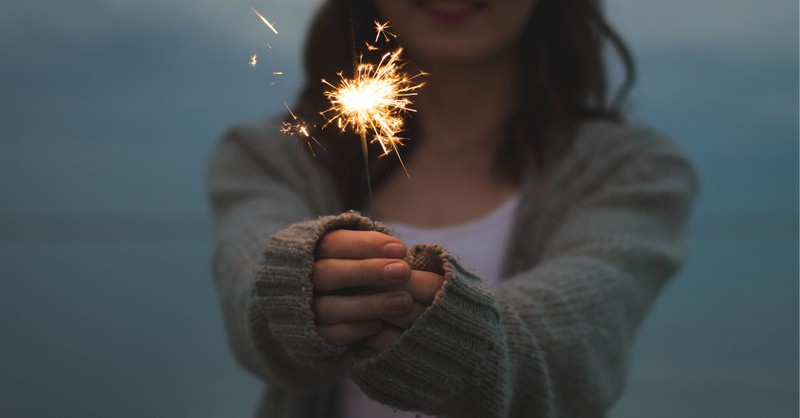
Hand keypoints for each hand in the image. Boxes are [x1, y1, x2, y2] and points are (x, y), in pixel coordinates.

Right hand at [312, 229, 412, 345]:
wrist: (318, 314)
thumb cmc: (351, 274)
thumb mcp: (353, 255)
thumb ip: (368, 251)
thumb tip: (397, 252)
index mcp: (309, 252)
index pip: (333, 244)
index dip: (365, 245)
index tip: (400, 249)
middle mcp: (300, 279)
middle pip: (326, 273)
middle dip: (367, 272)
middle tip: (403, 271)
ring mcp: (302, 309)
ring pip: (327, 307)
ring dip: (368, 304)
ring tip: (404, 302)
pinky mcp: (308, 336)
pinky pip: (327, 335)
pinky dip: (354, 330)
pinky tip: (379, 325)